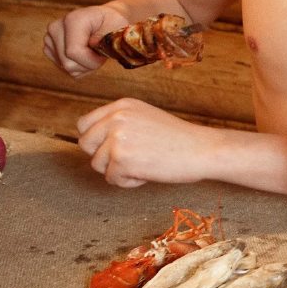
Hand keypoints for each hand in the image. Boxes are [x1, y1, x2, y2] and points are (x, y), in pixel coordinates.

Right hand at [44, 3, 129, 77]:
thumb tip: (92, 43)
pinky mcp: (49, 48)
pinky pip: (64, 69)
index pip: (73, 52)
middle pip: (68, 63)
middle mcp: (56, 27)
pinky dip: (78, 66)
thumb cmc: (113, 25)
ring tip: (92, 52)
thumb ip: (105, 38)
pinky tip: (84, 55)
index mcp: (72, 19)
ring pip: (66, 68)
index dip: (92, 61)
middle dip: (88, 64)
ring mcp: (49, 37)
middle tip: (99, 53)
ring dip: (84, 66)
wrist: (105, 21)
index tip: (104, 54)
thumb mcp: (117, 30)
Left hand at [75, 98, 215, 187]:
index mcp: (121, 106)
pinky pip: (111, 179)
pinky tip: (148, 173)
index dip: (94, 140)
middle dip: (102, 156)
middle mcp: (115, 118)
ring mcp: (117, 138)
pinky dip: (128, 182)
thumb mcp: (145, 117)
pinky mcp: (121, 160)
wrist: (202, 149)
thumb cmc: (179, 138)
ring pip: (97, 164)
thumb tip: (94, 141)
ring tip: (142, 165)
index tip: (110, 149)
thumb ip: (120, 123)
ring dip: (117, 170)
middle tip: (127, 160)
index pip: (84, 124)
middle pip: (85, 144)